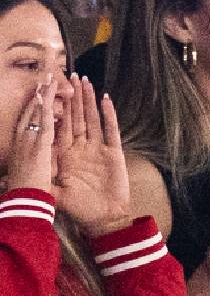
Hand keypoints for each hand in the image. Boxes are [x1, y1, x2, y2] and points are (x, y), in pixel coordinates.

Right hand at [6, 77, 53, 193]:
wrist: (25, 204)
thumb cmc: (27, 193)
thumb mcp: (29, 173)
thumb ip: (30, 162)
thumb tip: (29, 160)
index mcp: (21, 146)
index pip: (27, 121)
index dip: (33, 107)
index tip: (37, 93)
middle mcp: (22, 140)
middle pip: (31, 112)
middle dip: (38, 95)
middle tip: (44, 77)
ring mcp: (29, 140)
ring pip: (36, 111)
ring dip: (43, 93)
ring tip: (48, 76)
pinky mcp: (39, 144)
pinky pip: (44, 120)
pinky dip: (47, 104)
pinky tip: (51, 90)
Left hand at [50, 76, 130, 234]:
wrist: (102, 219)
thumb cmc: (78, 207)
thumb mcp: (52, 192)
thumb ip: (37, 181)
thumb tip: (6, 179)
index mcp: (64, 154)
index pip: (57, 125)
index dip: (52, 108)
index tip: (47, 90)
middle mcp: (81, 148)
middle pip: (74, 117)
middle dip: (71, 96)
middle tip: (69, 76)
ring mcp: (97, 150)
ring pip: (91, 118)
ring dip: (88, 100)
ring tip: (85, 81)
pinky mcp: (113, 154)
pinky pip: (111, 130)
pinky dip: (109, 115)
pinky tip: (105, 100)